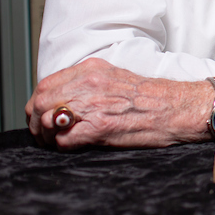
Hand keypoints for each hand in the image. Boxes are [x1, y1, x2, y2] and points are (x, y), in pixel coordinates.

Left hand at [25, 58, 213, 149]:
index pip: (46, 84)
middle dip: (37, 120)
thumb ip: (88, 84)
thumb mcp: (116, 78)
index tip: (42, 113)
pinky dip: (62, 145)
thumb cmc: (153, 97)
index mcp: (92, 69)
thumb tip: (64, 100)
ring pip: (47, 120)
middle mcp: (89, 83)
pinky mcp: (99, 127)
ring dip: (47, 134)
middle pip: (41, 101)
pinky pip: (63, 139)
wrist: (178, 108)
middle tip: (45, 132)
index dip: (38, 102)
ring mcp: (93, 105)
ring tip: (56, 140)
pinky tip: (74, 145)